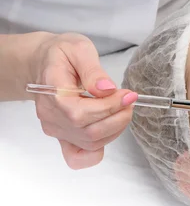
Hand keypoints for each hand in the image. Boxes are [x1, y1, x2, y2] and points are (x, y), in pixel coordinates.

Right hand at [30, 33, 136, 169]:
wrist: (44, 62)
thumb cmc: (61, 53)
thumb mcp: (79, 49)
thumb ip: (93, 70)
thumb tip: (107, 90)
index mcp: (53, 93)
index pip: (81, 113)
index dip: (109, 107)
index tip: (128, 94)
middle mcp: (52, 117)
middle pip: (88, 131)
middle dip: (117, 117)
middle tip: (129, 99)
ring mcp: (55, 129)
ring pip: (89, 143)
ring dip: (114, 129)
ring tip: (123, 108)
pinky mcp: (61, 136)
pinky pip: (77, 157)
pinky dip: (97, 150)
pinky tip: (109, 129)